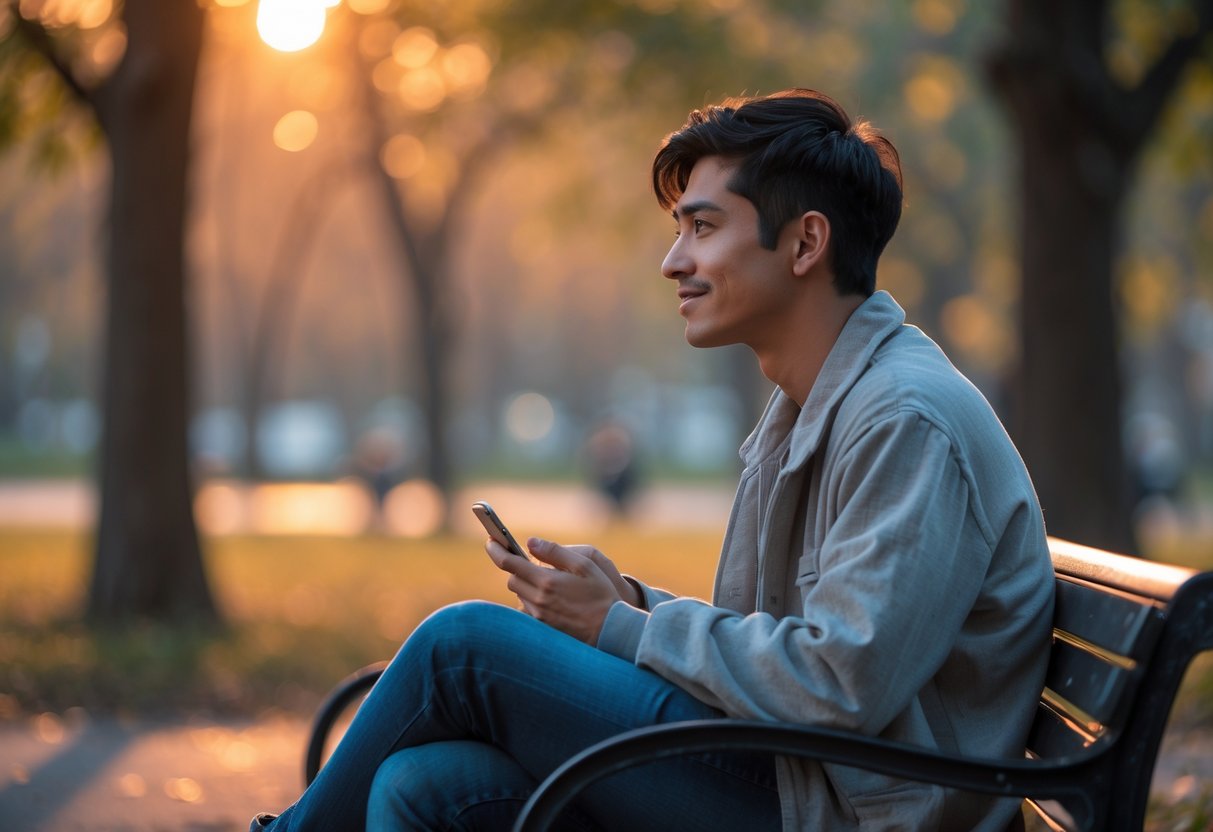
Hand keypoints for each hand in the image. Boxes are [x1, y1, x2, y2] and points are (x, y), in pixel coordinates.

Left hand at [484, 537, 632, 642]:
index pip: (509, 563)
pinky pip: (527, 610)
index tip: (490, 540)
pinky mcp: (542, 627)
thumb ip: (555, 552)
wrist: (610, 629)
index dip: (496, 549)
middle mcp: (538, 600)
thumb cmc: (601, 594)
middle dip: (517, 568)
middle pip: (512, 579)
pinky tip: (550, 599)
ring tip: (548, 582)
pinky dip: (532, 600)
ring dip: (526, 584)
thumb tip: (530, 542)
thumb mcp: (585, 565)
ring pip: (519, 594)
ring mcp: (539, 616)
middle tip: (530, 562)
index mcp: (546, 581)